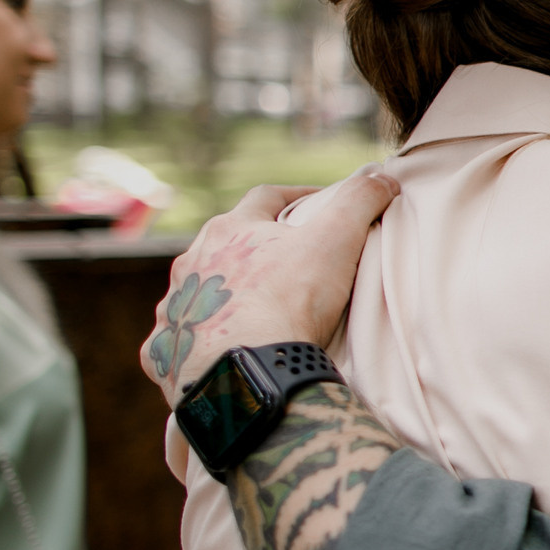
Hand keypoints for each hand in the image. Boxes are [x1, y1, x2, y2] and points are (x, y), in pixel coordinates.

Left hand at [143, 169, 399, 403]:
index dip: (296, 196)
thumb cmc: (289, 302)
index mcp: (229, 230)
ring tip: (251, 309)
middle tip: (285, 260)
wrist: (246, 371)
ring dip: (222, 293)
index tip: (320, 202)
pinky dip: (200, 339)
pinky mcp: (166, 350)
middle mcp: (193, 262)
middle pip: (226, 243)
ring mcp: (177, 307)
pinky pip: (180, 338)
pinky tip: (219, 348)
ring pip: (200, 290)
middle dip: (253, 247)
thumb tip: (382, 178)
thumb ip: (359, 202)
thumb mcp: (335, 241)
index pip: (265, 197)